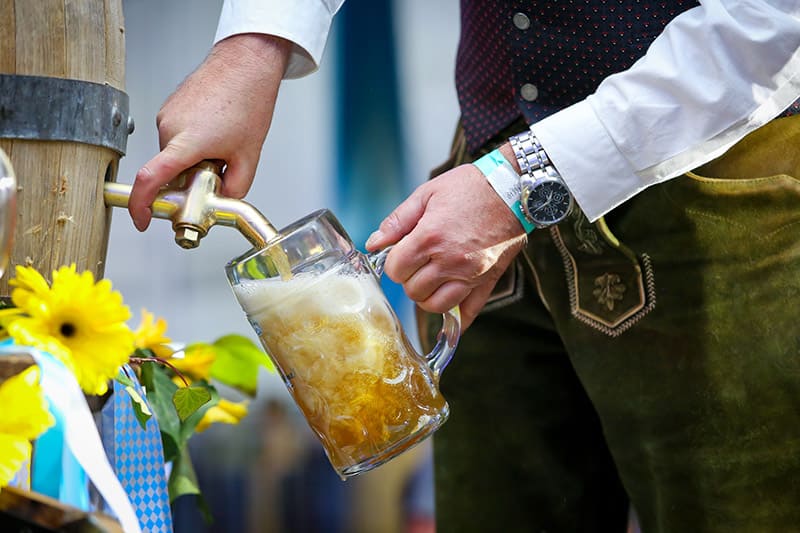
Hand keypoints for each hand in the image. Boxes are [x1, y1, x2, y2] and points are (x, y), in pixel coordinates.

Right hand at [128, 33, 291, 230]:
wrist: (246, 64)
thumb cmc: (248, 101)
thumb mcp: (249, 157)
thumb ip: (235, 188)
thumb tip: (220, 202)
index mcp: (186, 143)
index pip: (150, 180)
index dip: (141, 206)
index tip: (142, 220)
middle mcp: (169, 128)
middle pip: (169, 171)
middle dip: (190, 179)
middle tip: (218, 170)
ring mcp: (166, 116)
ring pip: (173, 155)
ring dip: (193, 159)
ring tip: (222, 142)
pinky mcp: (169, 108)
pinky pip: (175, 138)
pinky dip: (191, 143)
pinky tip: (215, 131)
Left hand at [365, 162, 527, 328]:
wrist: (513, 188)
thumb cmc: (470, 187)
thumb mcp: (427, 193)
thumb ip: (398, 221)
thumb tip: (374, 244)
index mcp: (430, 238)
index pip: (396, 271)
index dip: (394, 263)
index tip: (400, 255)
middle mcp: (449, 261)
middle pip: (414, 291)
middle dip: (409, 279)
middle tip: (417, 264)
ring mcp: (470, 274)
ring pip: (436, 306)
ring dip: (428, 297)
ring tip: (431, 280)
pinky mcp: (488, 280)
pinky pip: (469, 311)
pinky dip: (456, 318)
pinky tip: (449, 314)